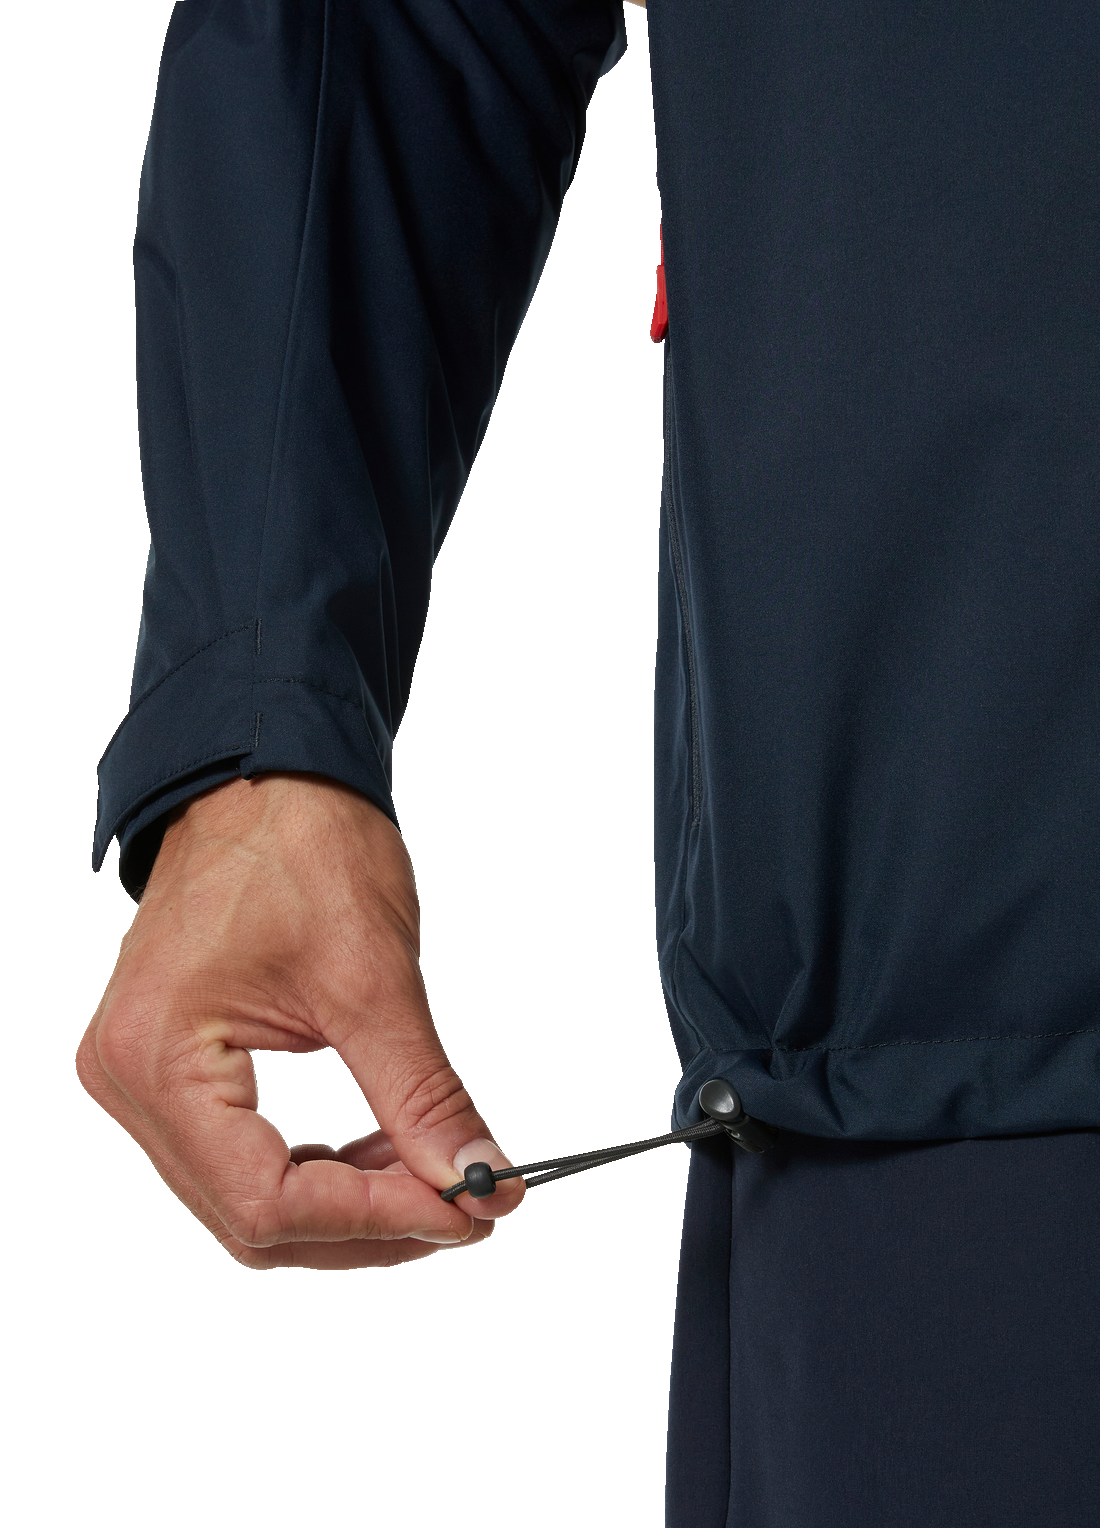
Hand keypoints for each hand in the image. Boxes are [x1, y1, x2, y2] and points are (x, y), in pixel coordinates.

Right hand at [78, 773, 522, 1267]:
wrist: (266, 775)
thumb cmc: (301, 844)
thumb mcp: (373, 979)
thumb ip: (423, 1097)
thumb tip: (480, 1181)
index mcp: (157, 1055)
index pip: (264, 1201)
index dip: (376, 1221)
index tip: (468, 1211)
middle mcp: (129, 1078)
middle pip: (250, 1216)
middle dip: (367, 1224)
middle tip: (465, 1207)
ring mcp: (140, 1074)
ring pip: (244, 1197)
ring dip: (346, 1204)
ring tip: (431, 1172)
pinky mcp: (169, 1064)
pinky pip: (237, 1155)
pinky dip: (315, 1167)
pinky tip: (382, 1149)